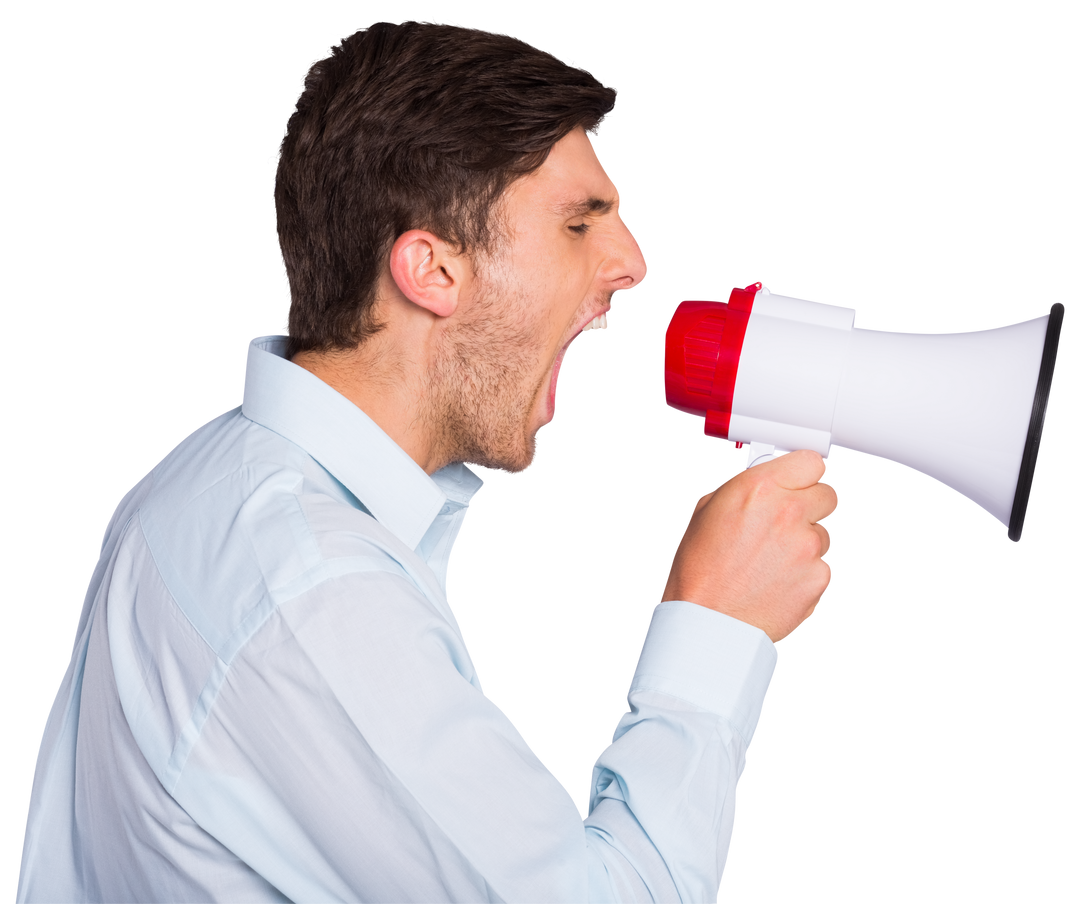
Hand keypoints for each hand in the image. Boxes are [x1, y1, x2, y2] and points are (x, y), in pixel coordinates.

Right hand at [658, 449, 839, 642]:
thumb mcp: (704, 511)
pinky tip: (777, 581)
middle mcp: (788, 512)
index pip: (811, 462)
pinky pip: (822, 566)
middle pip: (827, 495)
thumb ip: (741, 489)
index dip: (803, 473)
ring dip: (805, 542)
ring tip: (771, 560)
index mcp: (759, 488)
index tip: (798, 480)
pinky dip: (805, 573)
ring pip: (825, 533)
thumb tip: (761, 480)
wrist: (709, 623)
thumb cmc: (699, 573)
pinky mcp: (819, 577)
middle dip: (809, 506)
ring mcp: (808, 546)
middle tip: (785, 522)